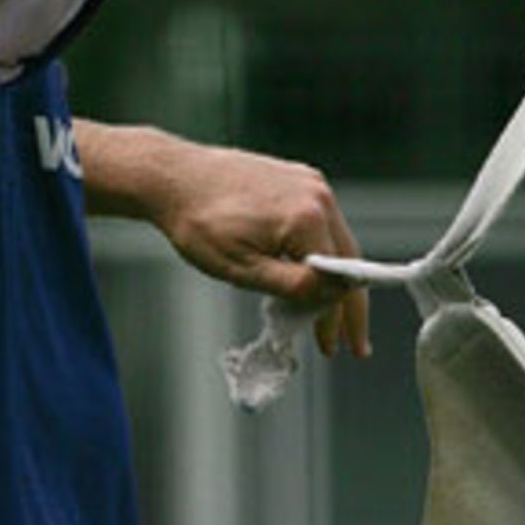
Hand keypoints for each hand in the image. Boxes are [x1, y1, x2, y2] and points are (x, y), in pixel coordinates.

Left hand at [152, 141, 370, 359]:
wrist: (173, 178)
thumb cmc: (198, 223)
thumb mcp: (242, 269)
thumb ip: (293, 285)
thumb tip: (333, 296)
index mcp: (307, 218)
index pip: (338, 280)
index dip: (336, 320)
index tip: (332, 347)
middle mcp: (317, 195)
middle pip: (348, 259)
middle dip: (350, 307)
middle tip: (351, 344)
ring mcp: (310, 182)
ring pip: (337, 240)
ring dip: (337, 279)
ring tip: (331, 316)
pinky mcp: (299, 178)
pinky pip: (321, 221)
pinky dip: (321, 251)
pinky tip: (313, 276)